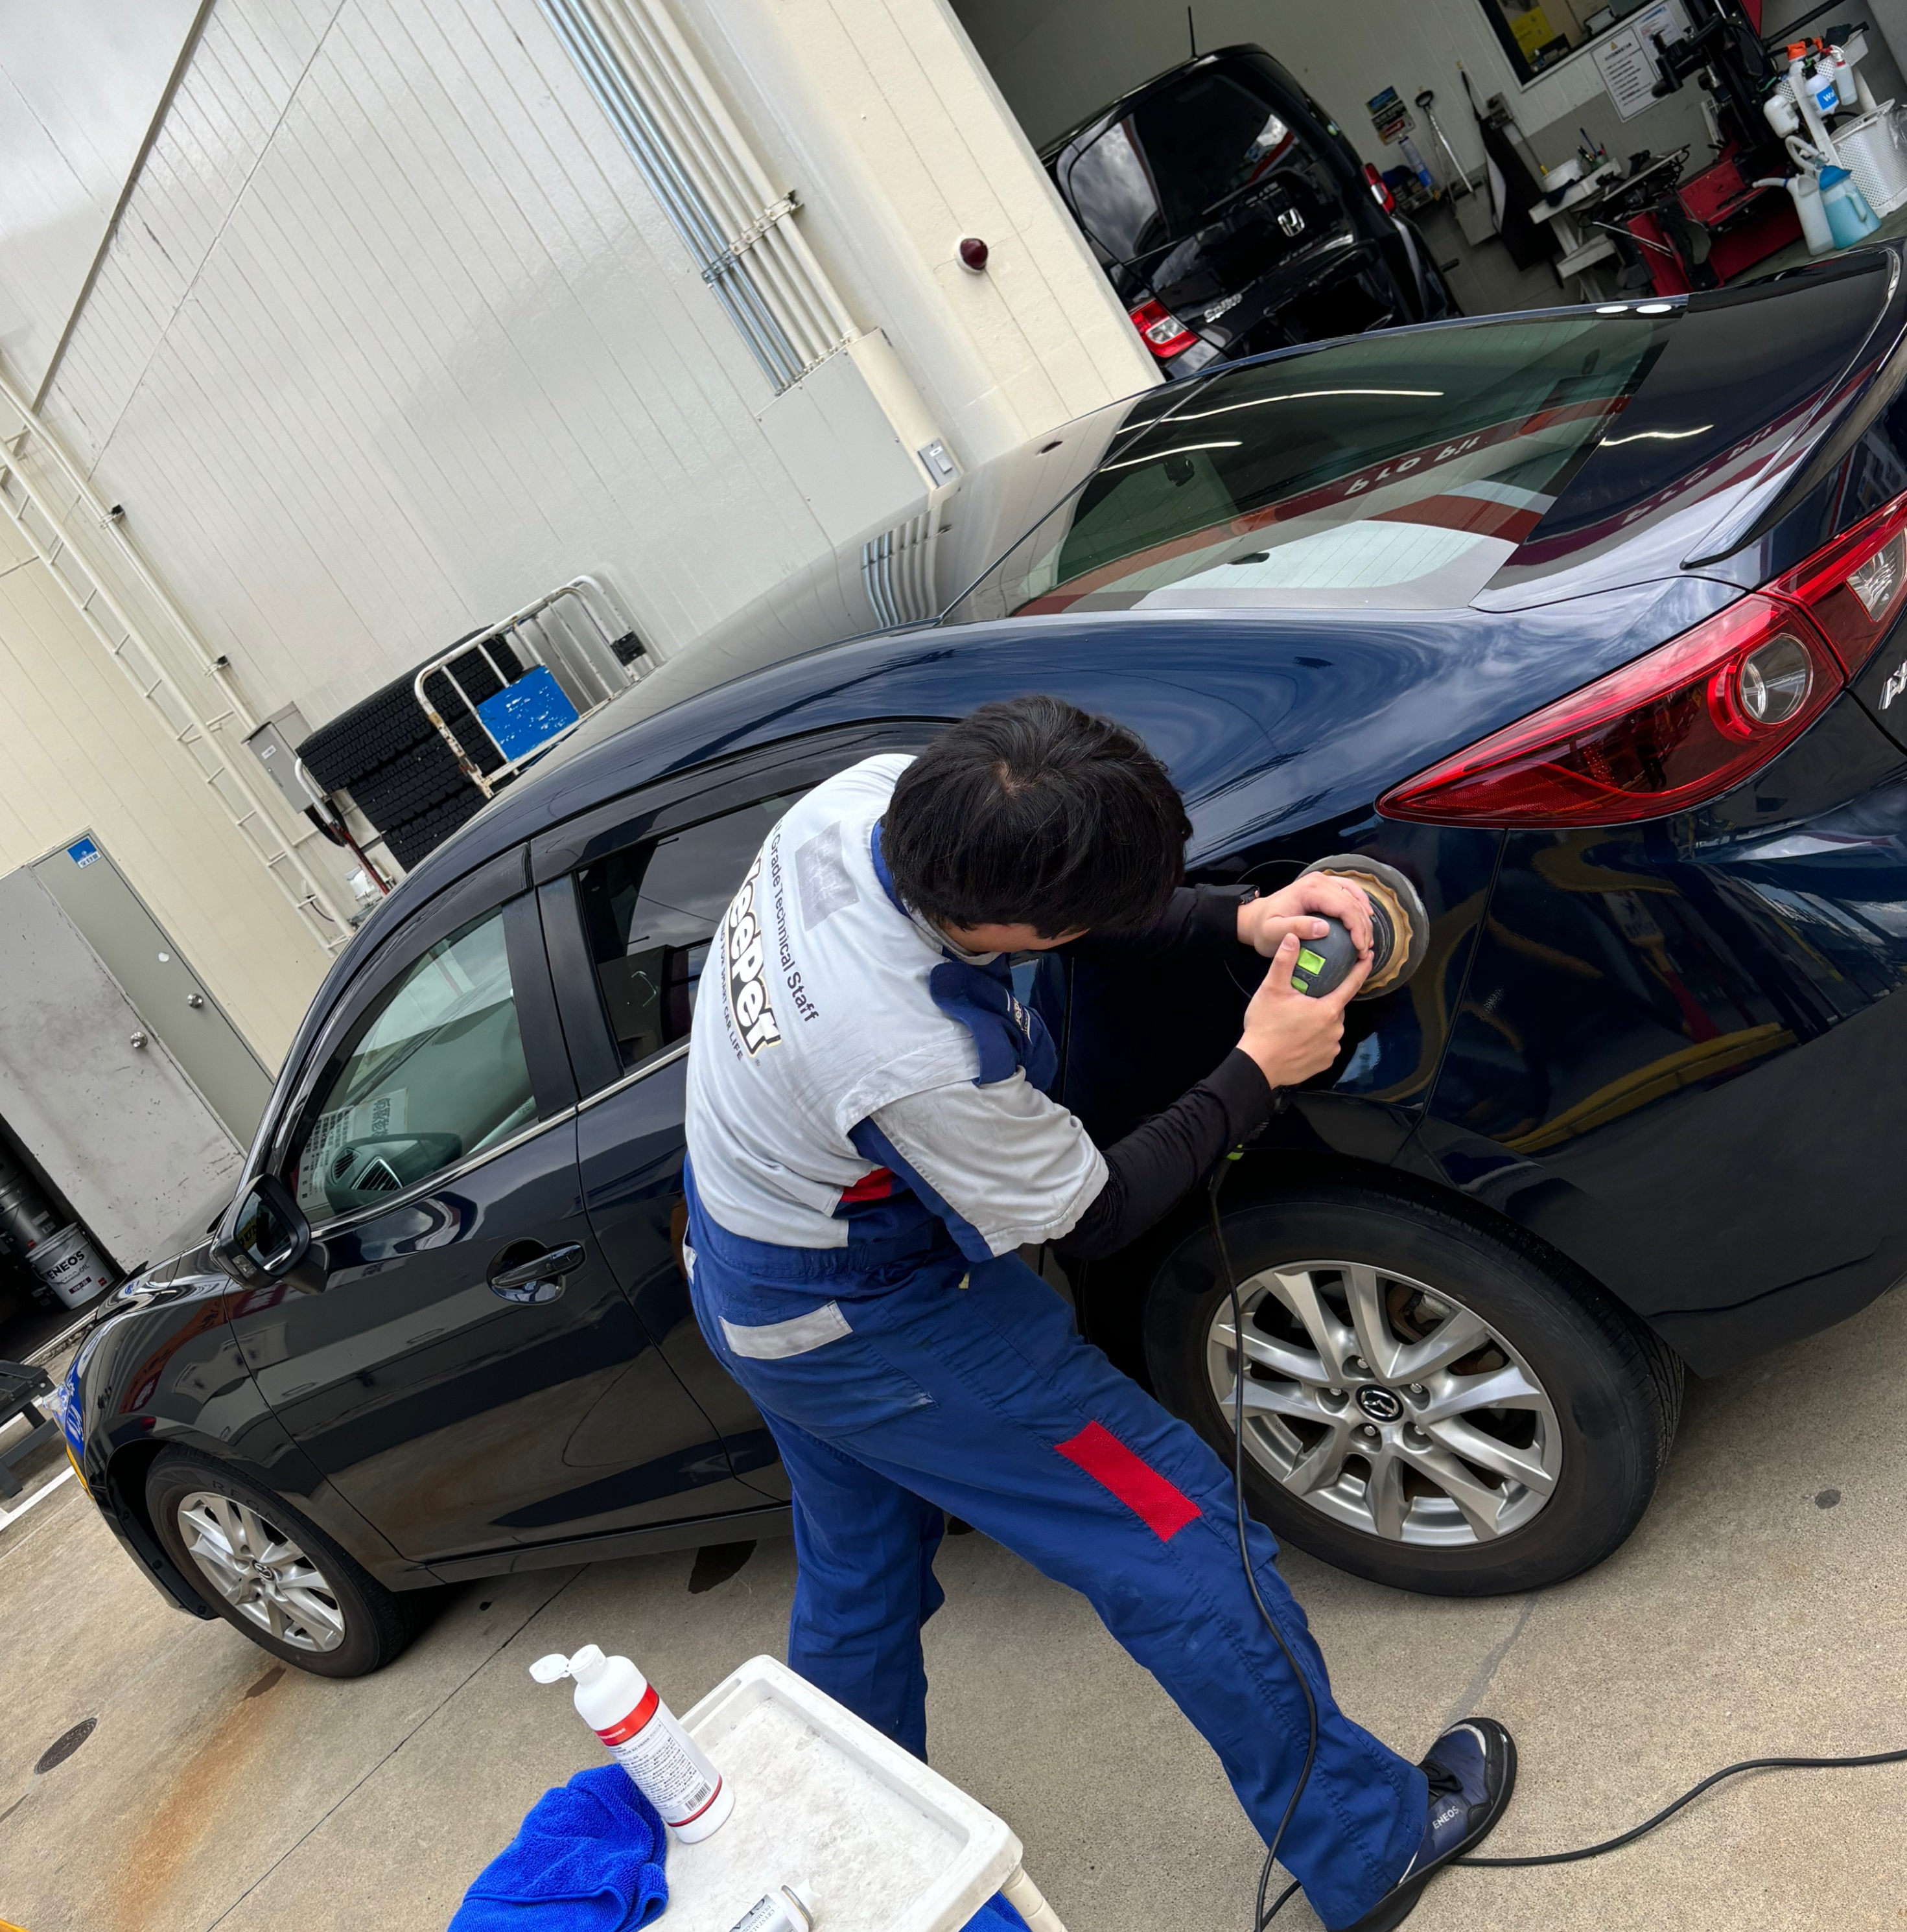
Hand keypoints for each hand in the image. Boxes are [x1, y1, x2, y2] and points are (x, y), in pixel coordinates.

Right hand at [1236, 934, 1371, 1087]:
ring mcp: (1331, 1048)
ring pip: (1331, 1026)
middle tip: (1305, 997)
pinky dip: (1317, 1039)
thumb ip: (1284, 962)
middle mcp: (1336, 1029)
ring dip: (1320, 1020)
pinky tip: (1300, 1038)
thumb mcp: (1272, 989)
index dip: (1360, 969)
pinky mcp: (1324, 1063)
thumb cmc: (1266, 1026)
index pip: (1352, 985)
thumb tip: (1293, 937)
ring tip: (1298, 1019)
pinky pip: (1325, 1045)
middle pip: (1336, 1006)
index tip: (1367, 957)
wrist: (1258, 1065)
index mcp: (1328, 1009)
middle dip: (1325, 999)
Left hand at [1238, 876, 1373, 956]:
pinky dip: (1360, 906)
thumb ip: (1296, 928)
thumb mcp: (1273, 932)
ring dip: (1364, 918)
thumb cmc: (1263, 928)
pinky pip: (1350, 893)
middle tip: (1365, 950)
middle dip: (1363, 927)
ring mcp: (1323, 881)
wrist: (1257, 919)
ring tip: (1367, 940)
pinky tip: (1364, 921)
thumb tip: (1324, 928)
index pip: (1344, 906)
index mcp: (1309, 889)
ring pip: (1355, 896)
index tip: (1360, 948)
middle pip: (1352, 902)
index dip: (1357, 927)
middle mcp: (1319, 881)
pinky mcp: (1325, 887)